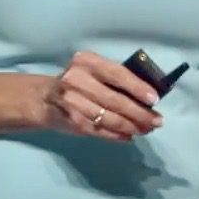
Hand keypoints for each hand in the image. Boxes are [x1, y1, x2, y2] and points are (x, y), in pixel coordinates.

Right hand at [40, 51, 163, 141]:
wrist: (41, 98)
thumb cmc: (75, 81)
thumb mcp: (90, 70)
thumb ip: (114, 79)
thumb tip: (147, 95)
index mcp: (86, 62)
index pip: (117, 74)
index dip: (138, 87)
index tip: (155, 99)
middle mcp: (77, 80)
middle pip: (115, 100)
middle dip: (140, 113)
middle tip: (157, 121)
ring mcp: (73, 103)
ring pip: (110, 119)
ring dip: (132, 127)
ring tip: (146, 129)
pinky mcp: (72, 122)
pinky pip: (101, 131)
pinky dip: (117, 135)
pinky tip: (129, 136)